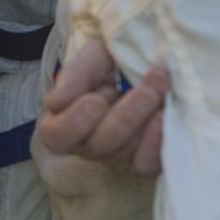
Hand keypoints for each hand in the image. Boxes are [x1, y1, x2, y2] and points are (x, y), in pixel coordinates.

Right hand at [37, 37, 168, 175]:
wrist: (154, 62)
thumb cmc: (117, 59)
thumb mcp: (96, 55)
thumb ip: (76, 73)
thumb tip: (55, 103)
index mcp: (67, 117)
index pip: (55, 136)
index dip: (75, 122)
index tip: (97, 99)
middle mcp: (89, 143)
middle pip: (96, 146)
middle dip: (125, 116)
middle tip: (149, 87)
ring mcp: (117, 156)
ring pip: (123, 155)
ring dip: (144, 120)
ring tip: (161, 90)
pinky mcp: (145, 160)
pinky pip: (145, 165)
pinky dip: (155, 142)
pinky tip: (164, 116)